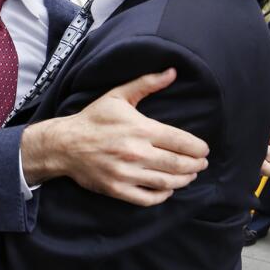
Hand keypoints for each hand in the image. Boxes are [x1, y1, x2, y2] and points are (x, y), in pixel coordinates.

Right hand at [20, 68, 209, 206]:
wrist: (64, 144)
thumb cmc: (94, 119)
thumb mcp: (118, 96)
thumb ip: (147, 83)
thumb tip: (172, 71)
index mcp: (141, 129)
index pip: (181, 142)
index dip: (198, 148)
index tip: (204, 150)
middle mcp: (136, 153)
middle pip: (179, 164)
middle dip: (196, 165)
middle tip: (201, 164)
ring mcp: (127, 173)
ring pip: (167, 182)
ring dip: (184, 180)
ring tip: (190, 176)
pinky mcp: (117, 189)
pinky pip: (148, 198)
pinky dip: (163, 195)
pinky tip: (168, 188)